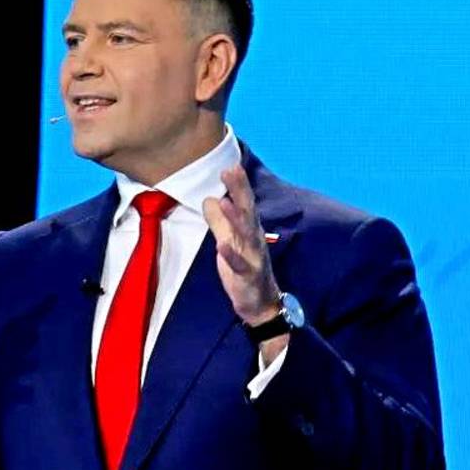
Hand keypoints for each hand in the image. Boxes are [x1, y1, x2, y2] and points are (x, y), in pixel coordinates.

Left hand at [203, 165, 287, 361]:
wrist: (261, 304)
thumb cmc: (244, 269)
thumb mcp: (228, 241)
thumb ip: (218, 221)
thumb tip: (208, 198)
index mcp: (249, 230)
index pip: (244, 203)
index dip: (238, 184)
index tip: (230, 164)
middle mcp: (254, 239)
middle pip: (248, 212)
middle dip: (240, 191)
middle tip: (231, 170)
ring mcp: (253, 257)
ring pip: (246, 236)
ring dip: (235, 219)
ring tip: (225, 202)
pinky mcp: (248, 277)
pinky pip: (240, 266)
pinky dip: (231, 256)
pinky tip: (222, 246)